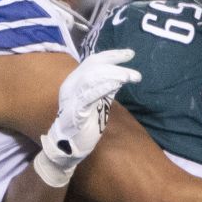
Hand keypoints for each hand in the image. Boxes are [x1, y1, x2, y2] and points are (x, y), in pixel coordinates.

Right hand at [35, 48, 138, 187]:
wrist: (67, 147)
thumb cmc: (83, 126)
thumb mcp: (96, 103)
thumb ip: (104, 90)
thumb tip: (118, 78)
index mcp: (75, 81)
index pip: (93, 62)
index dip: (111, 55)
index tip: (129, 54)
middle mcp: (71, 85)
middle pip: (93, 65)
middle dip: (115, 62)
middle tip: (134, 64)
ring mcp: (72, 97)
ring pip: (93, 77)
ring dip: (114, 74)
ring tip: (131, 76)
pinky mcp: (76, 110)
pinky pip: (90, 95)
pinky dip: (104, 87)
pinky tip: (117, 84)